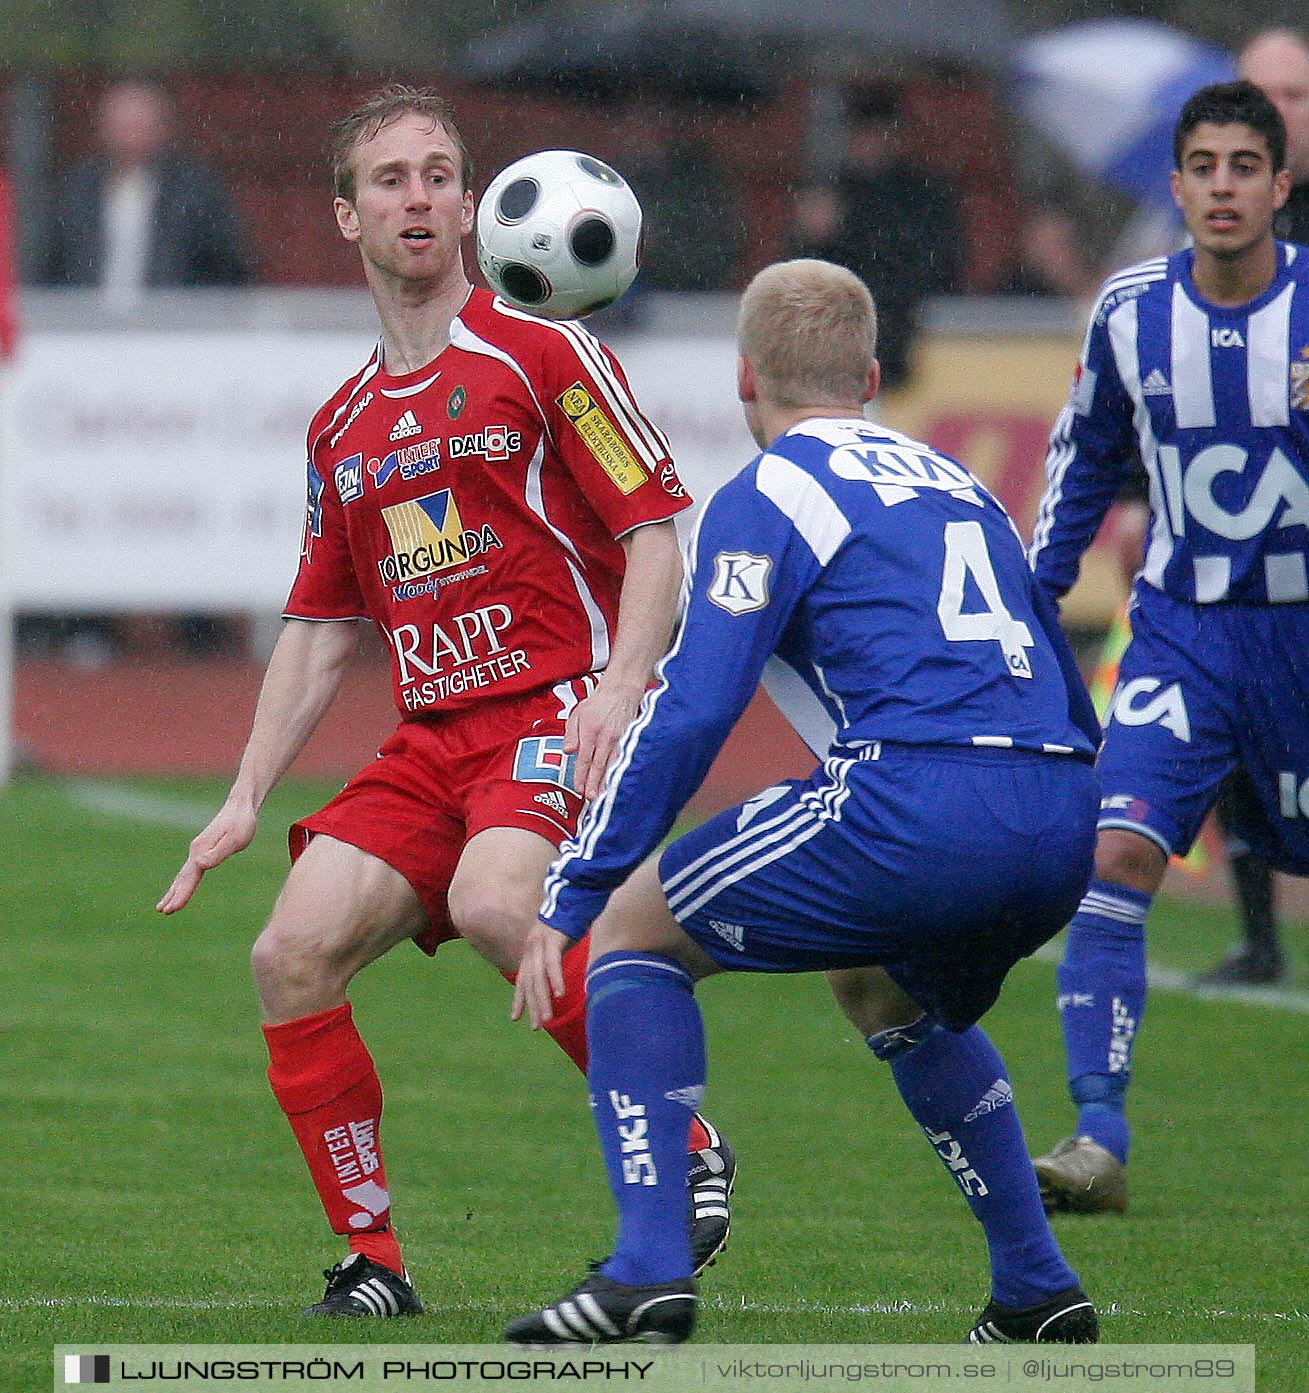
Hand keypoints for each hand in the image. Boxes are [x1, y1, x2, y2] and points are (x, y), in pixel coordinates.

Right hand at [155, 800, 257, 913]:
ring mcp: (198, 849)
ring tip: (164, 905)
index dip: (181, 894)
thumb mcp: (235, 839)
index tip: (170, 909)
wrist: (240, 805)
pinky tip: (181, 886)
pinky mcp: (203, 849)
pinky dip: (182, 881)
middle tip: (162, 911)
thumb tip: (200, 865)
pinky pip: (190, 870)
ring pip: (183, 874)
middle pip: (182, 877)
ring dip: (174, 890)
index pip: (189, 877)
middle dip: (173, 895)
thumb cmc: (242, 823)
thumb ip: (218, 852)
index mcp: (201, 851)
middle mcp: (196, 851)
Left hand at [511, 921, 574, 1028]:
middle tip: (536, 1027)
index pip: (523, 980)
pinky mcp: (554, 939)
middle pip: (530, 983)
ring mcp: (541, 943)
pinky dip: (556, 980)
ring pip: (539, 978)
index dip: (519, 999)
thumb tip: (555, 972)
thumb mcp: (557, 941)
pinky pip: (553, 964)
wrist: (574, 894)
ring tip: (547, 1020)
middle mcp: (532, 948)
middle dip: (533, 1006)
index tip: (516, 1018)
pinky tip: (559, 994)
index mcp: (531, 950)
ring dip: (543, 1000)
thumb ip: (553, 956)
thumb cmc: (569, 919)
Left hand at [565, 680, 643, 799]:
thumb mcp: (577, 714)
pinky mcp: (628, 740)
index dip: (581, 775)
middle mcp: (605, 736)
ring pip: (612, 765)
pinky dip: (618, 772)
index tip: (579, 788)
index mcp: (590, 730)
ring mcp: (619, 739)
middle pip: (599, 765)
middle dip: (594, 783)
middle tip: (591, 798)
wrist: (621, 692)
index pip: (584, 758)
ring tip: (602, 795)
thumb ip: (571, 734)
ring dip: (606, 781)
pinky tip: (616, 782)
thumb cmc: (598, 703)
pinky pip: (622, 760)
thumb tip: (568, 751)